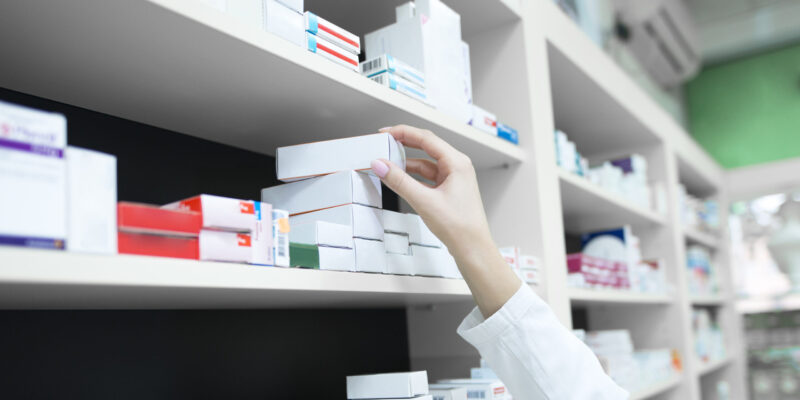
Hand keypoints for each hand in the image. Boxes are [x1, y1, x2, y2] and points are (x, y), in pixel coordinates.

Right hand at [370, 125, 520, 316]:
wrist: (472, 248)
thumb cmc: (459, 226)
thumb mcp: (424, 201)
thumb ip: (399, 181)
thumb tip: (381, 165)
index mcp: (457, 163)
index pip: (426, 138)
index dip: (403, 133)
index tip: (385, 133)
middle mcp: (457, 167)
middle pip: (426, 147)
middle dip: (404, 144)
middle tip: (384, 142)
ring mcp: (454, 178)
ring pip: (426, 163)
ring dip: (407, 162)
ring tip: (388, 162)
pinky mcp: (449, 189)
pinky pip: (428, 176)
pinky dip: (413, 175)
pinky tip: (400, 178)